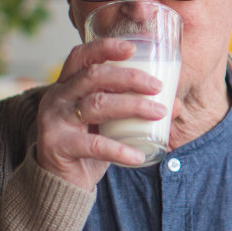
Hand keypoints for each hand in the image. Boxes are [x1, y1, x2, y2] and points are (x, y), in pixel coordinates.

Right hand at [34, 38, 168, 189]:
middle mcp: (57, 97)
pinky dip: (120, 150)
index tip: (134, 48)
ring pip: (97, 105)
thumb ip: (134, 109)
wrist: (60, 182)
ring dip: (133, 106)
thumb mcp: (109, 122)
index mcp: (67, 84)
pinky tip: (139, 156)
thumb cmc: (89, 144)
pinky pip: (94, 145)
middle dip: (129, 77)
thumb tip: (177, 104)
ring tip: (159, 112)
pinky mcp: (58, 146)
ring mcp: (55, 121)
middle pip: (93, 76)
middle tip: (157, 86)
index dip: (105, 47)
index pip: (81, 56)